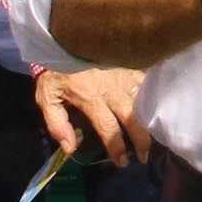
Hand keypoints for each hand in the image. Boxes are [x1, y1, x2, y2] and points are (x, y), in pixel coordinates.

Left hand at [36, 67, 150, 161]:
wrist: (62, 39)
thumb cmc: (55, 72)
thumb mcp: (46, 98)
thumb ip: (57, 125)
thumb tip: (71, 148)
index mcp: (89, 96)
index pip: (107, 127)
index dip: (117, 147)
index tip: (122, 162)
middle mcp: (110, 87)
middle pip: (132, 116)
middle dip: (141, 139)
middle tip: (143, 156)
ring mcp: (122, 74)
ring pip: (142, 100)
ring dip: (148, 121)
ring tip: (152, 137)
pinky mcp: (129, 65)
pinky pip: (145, 83)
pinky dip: (151, 98)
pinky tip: (155, 110)